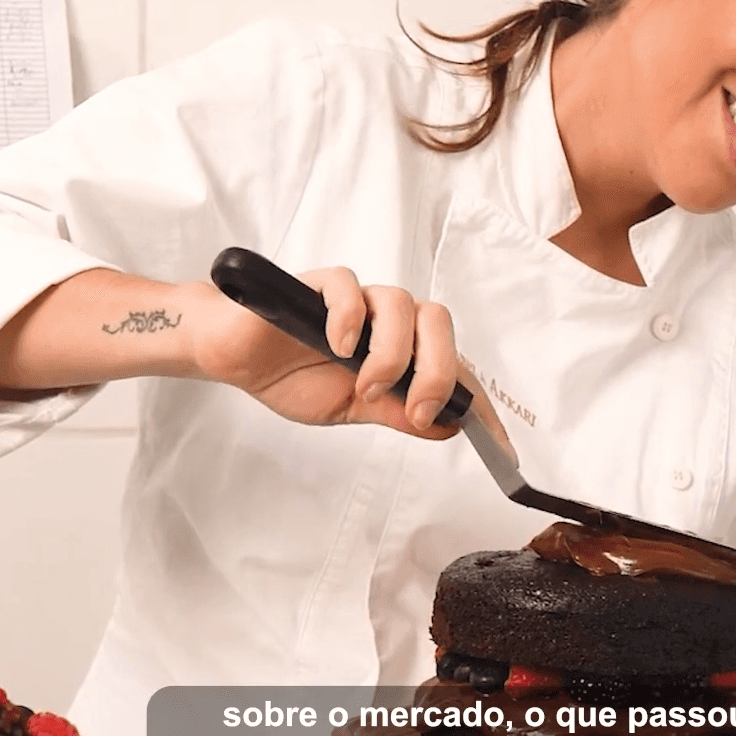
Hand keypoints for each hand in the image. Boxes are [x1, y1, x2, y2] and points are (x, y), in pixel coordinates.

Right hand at [194, 265, 511, 446]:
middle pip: (437, 322)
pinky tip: (337, 346)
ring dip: (391, 353)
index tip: (500, 447)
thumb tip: (448, 427)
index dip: (478, 401)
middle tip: (417, 408)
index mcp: (399, 349)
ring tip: (363, 385)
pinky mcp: (317, 288)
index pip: (453, 365)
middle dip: (437, 370)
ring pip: (401, 304)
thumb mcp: (352, 409)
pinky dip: (350, 318)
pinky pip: (348, 289)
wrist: (235, 359)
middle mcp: (385, 320)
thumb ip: (398, 413)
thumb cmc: (290, 375)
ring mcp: (355, 301)